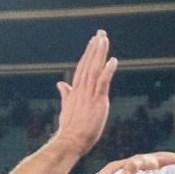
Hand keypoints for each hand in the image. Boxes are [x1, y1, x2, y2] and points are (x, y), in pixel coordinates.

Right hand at [52, 32, 117, 158]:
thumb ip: (66, 94)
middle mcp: (82, 89)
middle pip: (89, 63)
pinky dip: (107, 71)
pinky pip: (103, 82)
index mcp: (76, 90)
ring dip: (100, 53)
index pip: (83, 67)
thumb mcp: (67, 107)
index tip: (92, 41)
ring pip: (95, 69)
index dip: (88, 53)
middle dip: (95, 47)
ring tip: (104, 39)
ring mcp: (89, 94)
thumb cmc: (70, 128)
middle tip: (101, 33)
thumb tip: (61, 84)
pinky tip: (113, 60)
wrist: (70, 140)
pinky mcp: (97, 101)